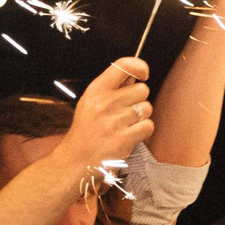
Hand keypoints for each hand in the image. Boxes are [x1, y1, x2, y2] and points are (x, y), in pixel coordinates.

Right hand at [61, 58, 154, 173]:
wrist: (77, 159)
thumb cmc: (86, 130)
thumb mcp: (90, 103)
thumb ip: (111, 88)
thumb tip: (134, 74)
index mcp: (96, 90)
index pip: (124, 65)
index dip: (140, 67)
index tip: (143, 74)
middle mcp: (104, 102)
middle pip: (142, 89)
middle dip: (139, 100)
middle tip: (126, 111)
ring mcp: (114, 121)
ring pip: (147, 108)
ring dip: (141, 117)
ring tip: (125, 125)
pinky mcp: (124, 138)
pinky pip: (148, 125)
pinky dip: (143, 131)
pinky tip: (130, 134)